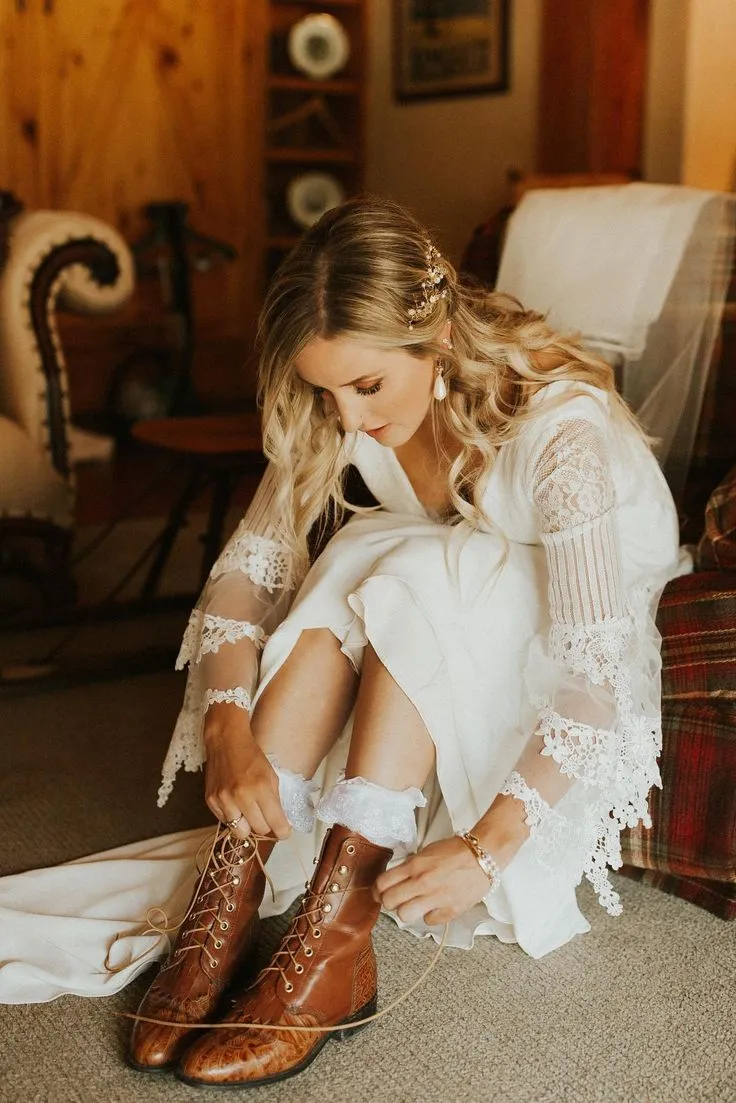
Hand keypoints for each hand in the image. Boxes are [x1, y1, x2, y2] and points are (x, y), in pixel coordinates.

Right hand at [204, 712, 290, 840]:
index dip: (283, 832)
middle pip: (258, 830)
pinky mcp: (211, 801)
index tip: (285, 832)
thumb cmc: (251, 756)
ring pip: (240, 832)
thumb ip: (276, 800)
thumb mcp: (271, 775)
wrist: (225, 741)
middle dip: (266, 827)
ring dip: (248, 825)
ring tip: (250, 811)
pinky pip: (226, 821)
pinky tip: (236, 803)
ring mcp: (223, 800)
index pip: (275, 822)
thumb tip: (282, 822)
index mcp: (260, 787)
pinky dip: (233, 817)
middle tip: (267, 818)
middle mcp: (241, 796)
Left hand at [373, 837, 493, 926]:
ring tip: (412, 905)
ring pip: (404, 915)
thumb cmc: (456, 851)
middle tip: (394, 900)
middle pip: (389, 901)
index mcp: (415, 865)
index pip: (383, 883)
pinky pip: (428, 921)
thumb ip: (410, 866)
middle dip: (388, 901)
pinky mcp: (450, 910)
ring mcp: (436, 898)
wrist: (484, 856)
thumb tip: (395, 878)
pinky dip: (429, 915)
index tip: (379, 891)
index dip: (377, 889)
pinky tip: (433, 906)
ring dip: (405, 911)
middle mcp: (423, 883)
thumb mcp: (427, 851)